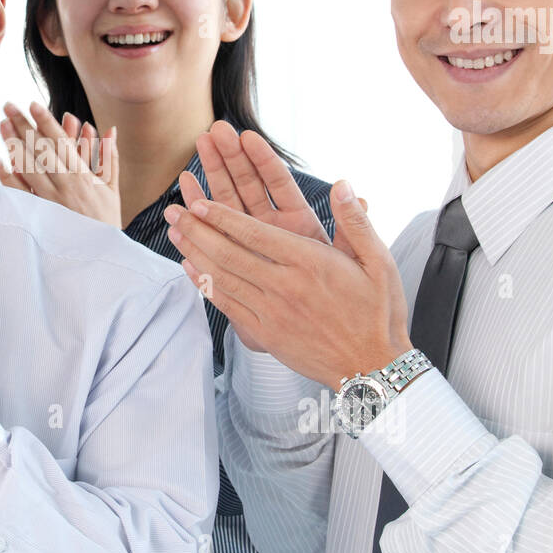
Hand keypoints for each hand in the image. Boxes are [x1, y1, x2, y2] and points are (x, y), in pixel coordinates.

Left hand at [0, 101, 120, 226]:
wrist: (97, 257)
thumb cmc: (106, 222)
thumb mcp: (112, 189)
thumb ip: (109, 157)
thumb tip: (111, 129)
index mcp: (83, 176)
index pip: (61, 142)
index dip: (46, 121)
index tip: (33, 104)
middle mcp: (65, 185)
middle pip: (40, 149)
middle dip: (23, 125)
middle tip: (8, 105)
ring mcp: (49, 201)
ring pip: (27, 167)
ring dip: (13, 144)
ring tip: (1, 124)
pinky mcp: (38, 216)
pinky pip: (19, 193)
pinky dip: (6, 176)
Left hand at [179, 121, 365, 350]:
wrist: (373, 368)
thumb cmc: (378, 312)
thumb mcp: (379, 262)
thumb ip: (356, 223)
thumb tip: (342, 185)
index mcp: (310, 262)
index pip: (255, 233)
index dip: (222, 216)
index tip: (199, 201)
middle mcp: (285, 286)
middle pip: (229, 253)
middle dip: (197, 229)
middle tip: (173, 210)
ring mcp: (272, 312)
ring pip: (222, 278)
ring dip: (194, 252)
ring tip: (174, 232)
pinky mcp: (266, 334)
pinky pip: (227, 305)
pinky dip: (204, 285)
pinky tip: (190, 268)